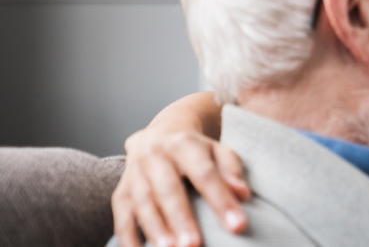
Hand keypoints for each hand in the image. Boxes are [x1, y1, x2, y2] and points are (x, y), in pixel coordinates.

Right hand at [112, 127, 251, 246]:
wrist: (157, 137)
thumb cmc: (196, 152)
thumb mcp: (218, 152)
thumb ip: (231, 171)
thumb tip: (242, 194)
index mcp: (184, 144)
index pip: (205, 173)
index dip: (221, 200)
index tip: (238, 226)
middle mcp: (155, 156)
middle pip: (168, 188)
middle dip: (181, 218)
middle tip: (194, 245)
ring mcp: (134, 174)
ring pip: (142, 202)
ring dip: (155, 229)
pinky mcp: (120, 193)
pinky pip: (121, 217)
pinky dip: (128, 238)